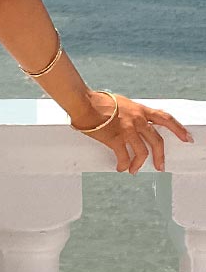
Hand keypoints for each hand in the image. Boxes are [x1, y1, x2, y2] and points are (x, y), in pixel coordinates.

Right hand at [72, 90, 193, 173]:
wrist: (84, 103)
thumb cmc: (98, 101)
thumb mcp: (122, 102)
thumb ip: (131, 112)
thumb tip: (132, 120)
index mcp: (140, 109)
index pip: (165, 119)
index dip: (178, 129)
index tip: (187, 138)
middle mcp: (137, 120)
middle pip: (157, 141)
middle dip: (160, 156)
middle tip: (161, 166)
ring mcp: (127, 129)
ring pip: (143, 152)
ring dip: (139, 164)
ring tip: (134, 170)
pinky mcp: (115, 139)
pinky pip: (124, 157)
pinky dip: (123, 164)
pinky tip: (121, 167)